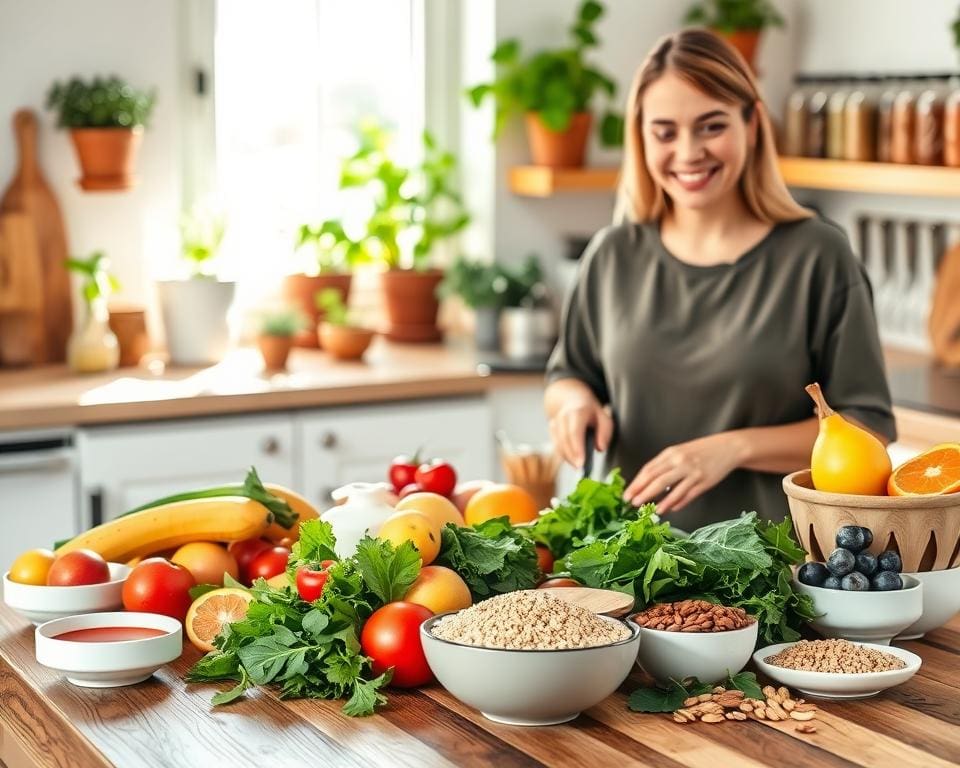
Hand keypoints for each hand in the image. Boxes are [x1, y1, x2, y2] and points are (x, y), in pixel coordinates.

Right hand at [548, 399, 613, 469]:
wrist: (571, 398)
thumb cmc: (589, 410)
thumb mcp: (604, 417)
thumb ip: (605, 432)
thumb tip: (600, 447)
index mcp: (578, 411)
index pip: (575, 432)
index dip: (577, 449)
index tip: (581, 463)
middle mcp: (563, 416)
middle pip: (564, 440)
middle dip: (571, 457)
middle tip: (580, 468)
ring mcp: (555, 422)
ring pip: (558, 444)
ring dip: (567, 457)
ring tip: (577, 465)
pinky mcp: (551, 429)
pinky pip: (555, 444)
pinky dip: (563, 454)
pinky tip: (571, 459)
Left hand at [624, 433, 741, 513]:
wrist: (728, 447)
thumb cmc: (700, 450)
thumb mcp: (680, 451)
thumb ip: (665, 464)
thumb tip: (648, 482)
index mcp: (671, 453)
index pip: (649, 469)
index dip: (636, 483)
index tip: (627, 493)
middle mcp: (680, 462)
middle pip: (657, 480)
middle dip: (642, 492)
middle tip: (631, 503)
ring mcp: (693, 472)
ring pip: (672, 489)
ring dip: (659, 501)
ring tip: (650, 510)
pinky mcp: (704, 482)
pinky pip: (688, 495)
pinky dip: (677, 503)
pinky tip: (669, 509)